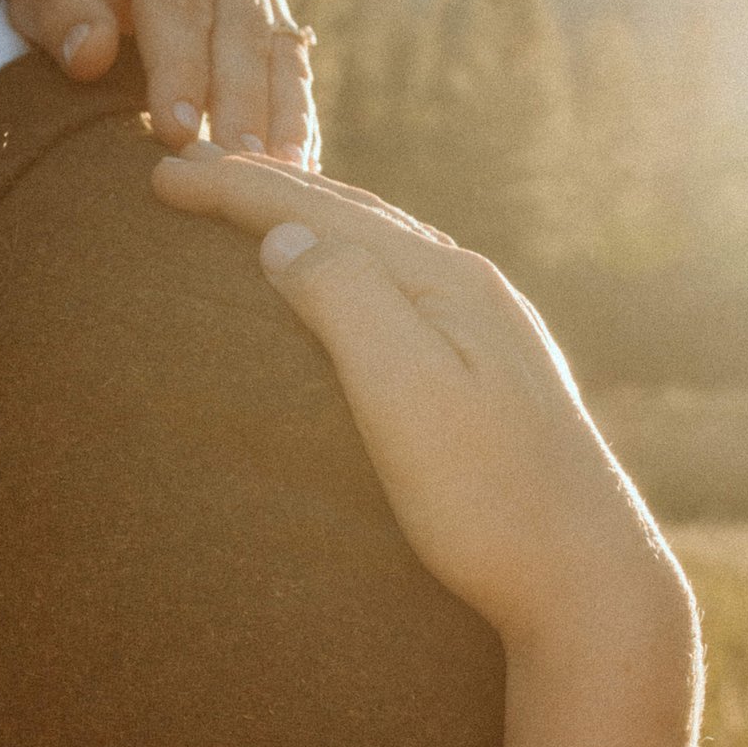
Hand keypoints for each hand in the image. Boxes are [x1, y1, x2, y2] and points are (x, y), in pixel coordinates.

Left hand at [10, 0, 317, 162]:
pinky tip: (295, 171)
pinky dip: (299, 125)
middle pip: (243, 29)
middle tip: (233, 164)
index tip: (177, 131)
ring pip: (283, 56)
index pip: (180, 5)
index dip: (181, 70)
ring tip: (277, 175)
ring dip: (284, 118)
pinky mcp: (285, 31)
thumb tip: (89, 52)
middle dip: (239, 101)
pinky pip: (299, 79)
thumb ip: (61, 14)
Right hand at [150, 144, 688, 665]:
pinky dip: (346, 258)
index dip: (235, 189)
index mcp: (446, 282)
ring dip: (308, 214)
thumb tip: (285, 237)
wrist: (588, 581)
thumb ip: (346, 301)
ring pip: (380, 245)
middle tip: (188, 165)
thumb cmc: (489, 500)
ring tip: (252, 201)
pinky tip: (341, 279)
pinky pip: (399, 283)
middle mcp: (473, 288)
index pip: (319, 214)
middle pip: (352, 213)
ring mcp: (489, 329)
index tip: (159, 173)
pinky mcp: (491, 373)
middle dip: (265, 184)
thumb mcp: (405, 394)